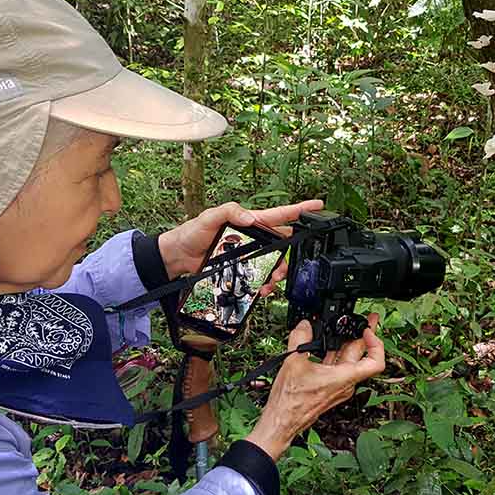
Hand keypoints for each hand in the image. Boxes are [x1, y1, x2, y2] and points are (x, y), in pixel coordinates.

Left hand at [157, 200, 323, 288]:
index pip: (279, 215)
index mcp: (250, 222)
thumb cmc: (192, 233)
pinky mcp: (241, 272)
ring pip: (273, 265)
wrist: (177, 257)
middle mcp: (253, 240)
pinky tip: (262, 289)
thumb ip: (230, 211)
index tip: (318, 205)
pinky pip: (258, 280)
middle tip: (285, 263)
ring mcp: (248, 257)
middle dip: (289, 254)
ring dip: (277, 273)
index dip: (300, 209)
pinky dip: (264, 286)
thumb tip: (250, 216)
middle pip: (281, 246)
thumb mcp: (210, 216)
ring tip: (272, 279)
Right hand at [245, 314, 384, 461]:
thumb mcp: (292, 361)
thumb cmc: (290, 401)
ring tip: (347, 328)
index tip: (367, 330)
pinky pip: (338, 368)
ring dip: (348, 344)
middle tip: (367, 319)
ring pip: (349, 361)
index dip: (376, 343)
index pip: (375, 362)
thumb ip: (300, 337)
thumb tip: (305, 325)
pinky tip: (326, 345)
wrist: (282, 420)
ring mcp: (339, 387)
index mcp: (344, 377)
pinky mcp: (330, 389)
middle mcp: (346, 384)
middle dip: (364, 335)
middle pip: (362, 356)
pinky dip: (335, 354)